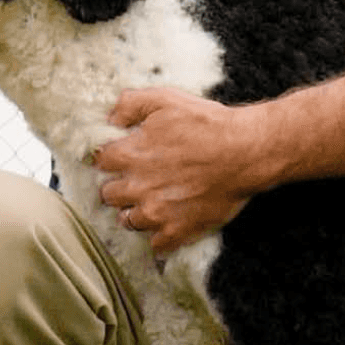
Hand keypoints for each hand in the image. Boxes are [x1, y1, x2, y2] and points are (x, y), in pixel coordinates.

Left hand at [93, 88, 264, 252]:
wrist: (245, 151)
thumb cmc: (208, 124)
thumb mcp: (165, 99)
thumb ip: (130, 104)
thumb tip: (110, 117)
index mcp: (131, 154)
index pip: (99, 162)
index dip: (108, 158)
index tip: (117, 158)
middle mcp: (138, 187)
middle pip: (108, 195)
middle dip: (117, 186)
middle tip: (134, 180)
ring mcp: (157, 212)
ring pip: (127, 221)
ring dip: (134, 211)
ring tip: (149, 202)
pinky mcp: (178, 230)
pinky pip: (156, 245)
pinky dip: (159, 236)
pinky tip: (167, 223)